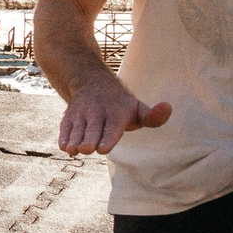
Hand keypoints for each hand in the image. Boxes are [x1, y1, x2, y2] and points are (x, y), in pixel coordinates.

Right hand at [56, 79, 170, 154]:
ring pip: (77, 129)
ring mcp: (82, 114)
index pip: (112, 128)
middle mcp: (98, 112)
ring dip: (74, 140)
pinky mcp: (69, 117)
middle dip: (89, 140)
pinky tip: (65, 147)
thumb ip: (153, 116)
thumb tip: (168, 107)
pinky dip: (64, 136)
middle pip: (92, 130)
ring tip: (73, 150)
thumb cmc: (120, 104)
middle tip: (86, 149)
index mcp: (117, 113)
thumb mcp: (138, 108)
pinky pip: (65, 127)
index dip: (107, 138)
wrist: (93, 82)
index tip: (102, 149)